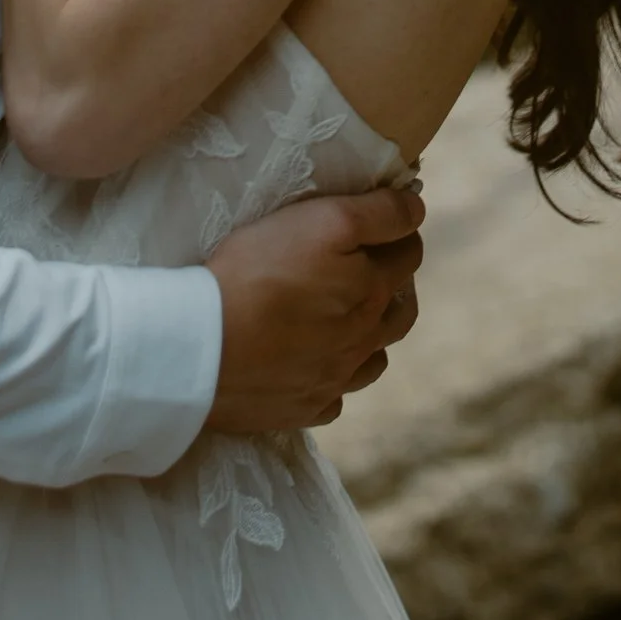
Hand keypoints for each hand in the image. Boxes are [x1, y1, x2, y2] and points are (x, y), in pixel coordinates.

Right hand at [202, 184, 425, 436]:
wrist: (203, 347)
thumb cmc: (259, 271)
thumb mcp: (324, 220)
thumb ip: (378, 214)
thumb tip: (417, 210)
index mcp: (373, 292)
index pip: (408, 253)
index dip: (400, 232)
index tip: (386, 223)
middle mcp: (363, 340)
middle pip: (401, 312)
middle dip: (398, 286)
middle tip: (375, 269)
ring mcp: (334, 380)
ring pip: (373, 359)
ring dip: (372, 337)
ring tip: (352, 319)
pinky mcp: (302, 408)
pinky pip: (334, 398)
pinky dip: (334, 380)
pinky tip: (317, 366)